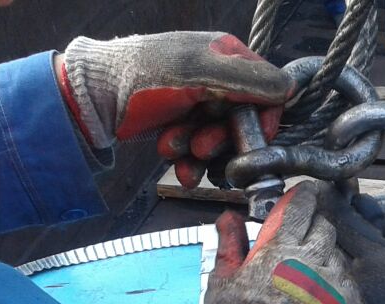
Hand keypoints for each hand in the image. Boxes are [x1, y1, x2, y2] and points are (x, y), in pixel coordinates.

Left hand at [58, 32, 292, 187]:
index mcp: (225, 56)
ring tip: (178, 152)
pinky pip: (198, 151)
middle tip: (202, 148)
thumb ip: (246, 81)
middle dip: (223, 139)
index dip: (264, 118)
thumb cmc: (144, 75)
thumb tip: (290, 88)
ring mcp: (197, 103)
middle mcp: (215, 79)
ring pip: (220, 140)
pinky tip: (176, 166)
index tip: (257, 140)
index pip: (265, 90)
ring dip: (202, 154)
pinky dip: (189, 162)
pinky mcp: (180, 125)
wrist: (95, 98)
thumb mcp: (199, 73)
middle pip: (242, 120)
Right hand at [198, 181, 360, 303]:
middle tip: (301, 243)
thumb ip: (230, 244)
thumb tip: (229, 217)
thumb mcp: (222, 281)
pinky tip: (319, 301)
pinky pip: (350, 289)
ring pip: (340, 259)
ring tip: (308, 280)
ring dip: (327, 261)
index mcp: (281, 250)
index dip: (304, 197)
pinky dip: (338, 289)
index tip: (304, 197)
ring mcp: (336, 289)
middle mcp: (314, 264)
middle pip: (326, 228)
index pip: (302, 205)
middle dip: (315, 228)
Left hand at [332, 196, 384, 303]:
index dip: (332, 200)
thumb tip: (367, 206)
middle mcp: (355, 276)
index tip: (329, 183)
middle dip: (329, 215)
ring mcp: (353, 290)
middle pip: (331, 238)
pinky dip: (342, 253)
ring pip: (334, 255)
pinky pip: (341, 270)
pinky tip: (351, 243)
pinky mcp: (355, 300)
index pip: (341, 222)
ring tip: (339, 217)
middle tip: (329, 195)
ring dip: (334, 235)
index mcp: (372, 260)